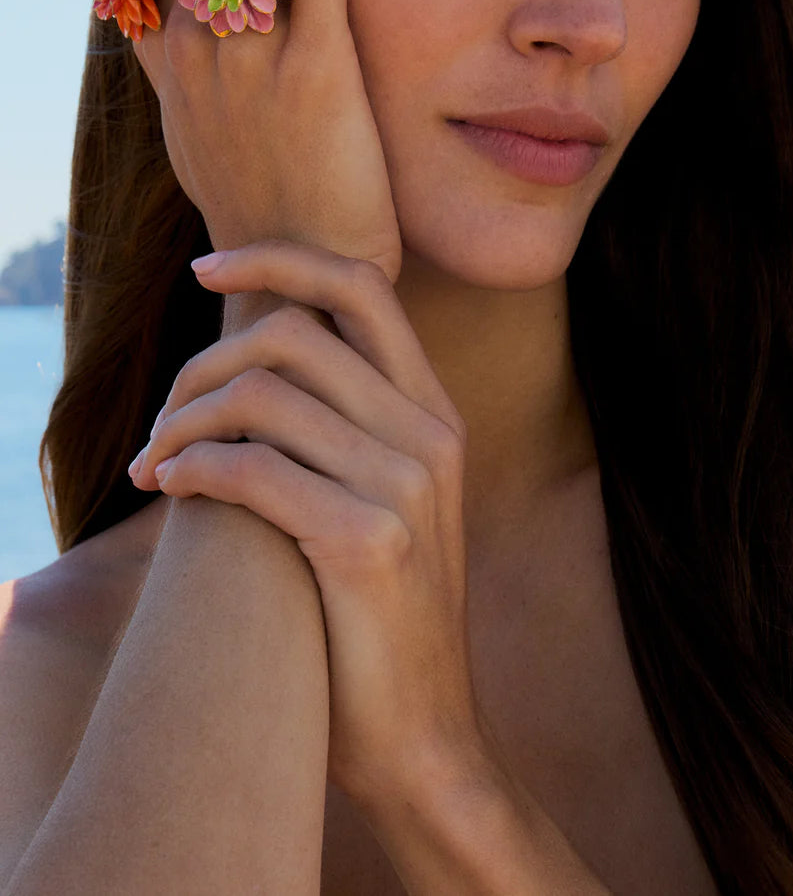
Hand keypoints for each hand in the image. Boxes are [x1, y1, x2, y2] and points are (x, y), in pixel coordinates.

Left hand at [127, 241, 496, 811]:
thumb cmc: (378, 615)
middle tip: (163, 418)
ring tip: (155, 463)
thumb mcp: (385, 499)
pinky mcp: (368, 541)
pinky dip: (193, 469)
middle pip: (294, 331)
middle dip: (203, 363)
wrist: (423, 735)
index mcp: (436, 411)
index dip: (279, 259)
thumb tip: (253, 363)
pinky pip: (252, 468)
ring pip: (263, 395)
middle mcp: (431, 432)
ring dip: (183, 422)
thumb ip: (346, 424)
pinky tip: (172, 490)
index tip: (208, 272)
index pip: (363, 283)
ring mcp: (407, 484)